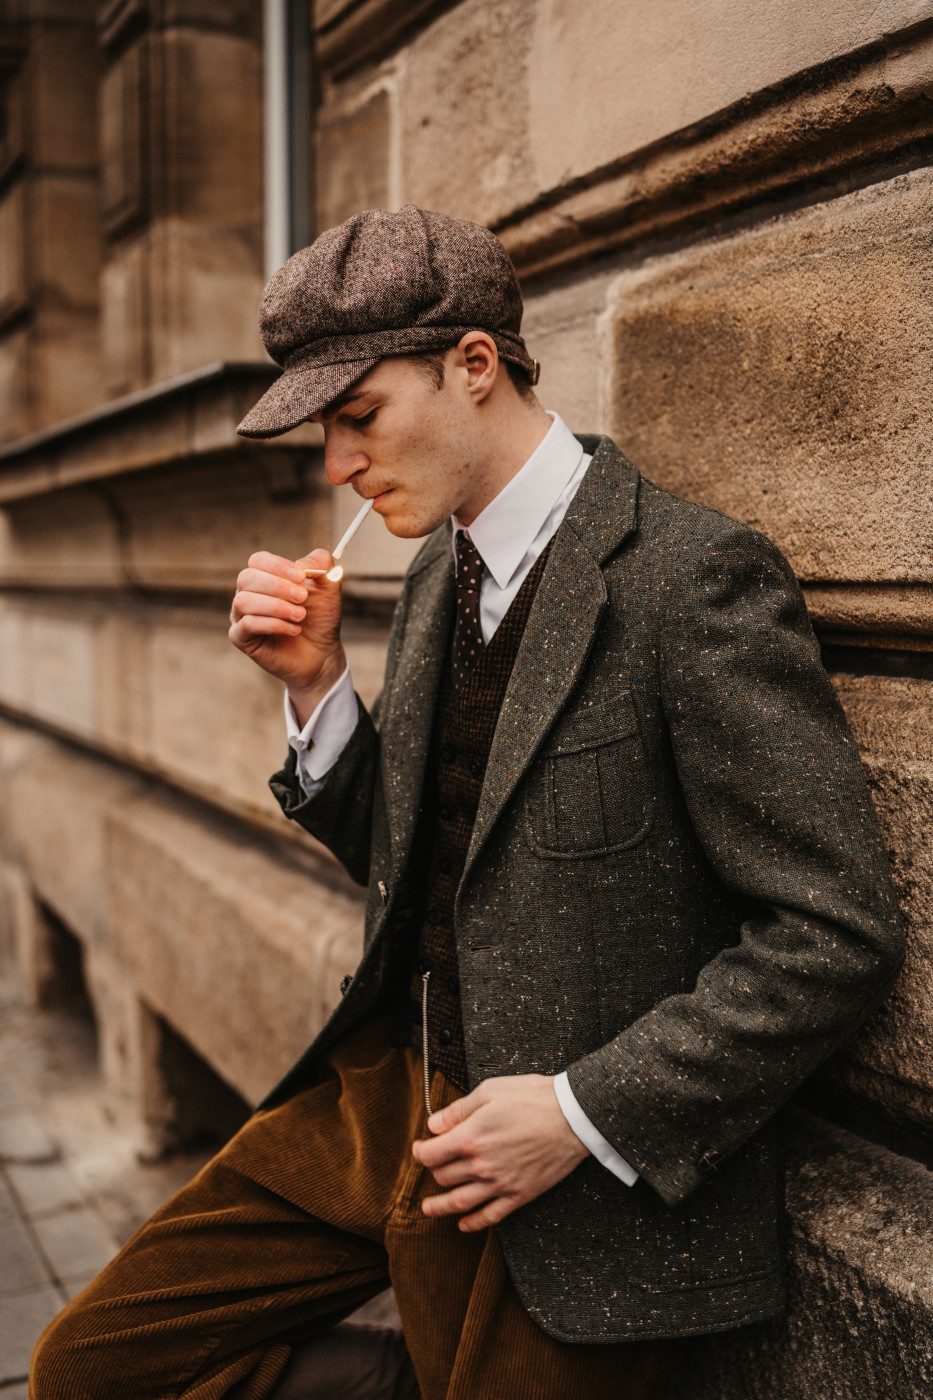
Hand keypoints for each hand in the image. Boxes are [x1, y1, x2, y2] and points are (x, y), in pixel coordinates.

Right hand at [229, 548, 346, 721]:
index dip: (278, 565)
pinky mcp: (242, 639)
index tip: (302, 576)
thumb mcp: (329, 586)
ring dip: (276, 606)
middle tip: (303, 598)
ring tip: (300, 616)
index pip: (258, 560)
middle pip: (247, 578)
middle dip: (277, 586)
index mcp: (265, 577)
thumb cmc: (320, 617)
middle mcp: (248, 594)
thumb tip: (302, 563)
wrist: (322, 653)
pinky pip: (246, 625)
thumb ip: (321, 564)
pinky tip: (294, 629)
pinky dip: (272, 624)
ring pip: (243, 601)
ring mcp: (241, 616)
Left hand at [411, 1074, 588, 1231]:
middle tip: (434, 1166)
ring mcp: (500, 1183)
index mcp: (470, 1137)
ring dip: (440, 1207)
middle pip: (444, 1176)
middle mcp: (481, 1165)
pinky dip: (473, 1223)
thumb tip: (434, 1125)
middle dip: (434, 1171)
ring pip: (460, 1202)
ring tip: (428, 1209)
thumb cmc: (532, 1098)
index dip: (420, 1151)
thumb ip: (458, 1110)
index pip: (431, 1154)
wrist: (572, 1117)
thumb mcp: (489, 1091)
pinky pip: (490, 1216)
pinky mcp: (519, 1195)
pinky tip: (464, 1224)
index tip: (420, 1148)